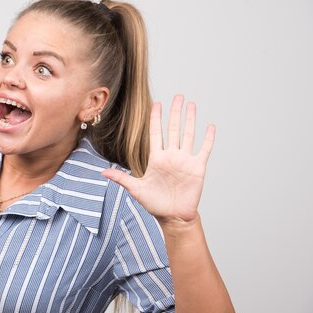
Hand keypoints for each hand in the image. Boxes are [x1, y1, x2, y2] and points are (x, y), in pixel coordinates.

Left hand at [102, 94, 214, 226]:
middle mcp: (171, 156)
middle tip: (178, 96)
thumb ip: (120, 178)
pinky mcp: (197, 168)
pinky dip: (208, 138)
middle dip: (175, 112)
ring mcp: (185, 160)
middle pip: (173, 129)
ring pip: (188, 134)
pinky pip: (204, 149)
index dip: (156, 118)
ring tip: (191, 104)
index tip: (157, 103)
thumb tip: (102, 172)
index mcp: (156, 158)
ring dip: (190, 119)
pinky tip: (210, 126)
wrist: (173, 216)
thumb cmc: (154, 204)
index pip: (156, 133)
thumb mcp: (135, 189)